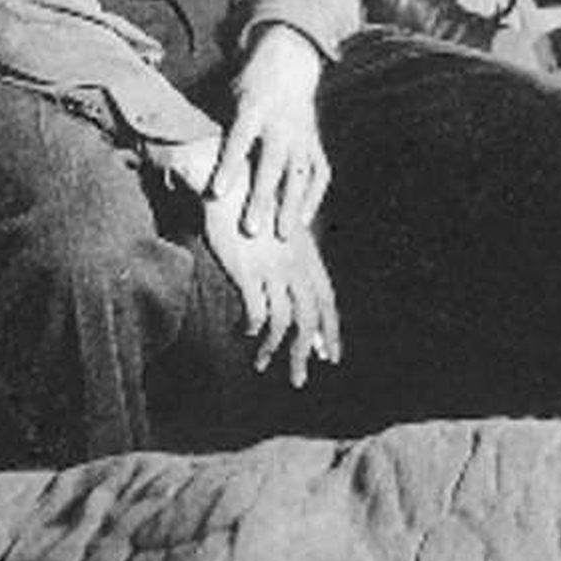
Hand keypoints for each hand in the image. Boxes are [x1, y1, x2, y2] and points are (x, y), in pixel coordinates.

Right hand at [202, 182, 341, 386]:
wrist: (230, 182)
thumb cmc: (252, 207)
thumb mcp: (281, 233)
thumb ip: (290, 262)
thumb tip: (292, 294)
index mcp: (307, 255)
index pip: (327, 300)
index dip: (330, 330)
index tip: (330, 356)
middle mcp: (295, 264)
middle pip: (310, 317)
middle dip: (306, 350)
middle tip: (301, 378)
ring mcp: (272, 268)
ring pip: (283, 321)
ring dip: (275, 348)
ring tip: (264, 365)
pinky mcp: (247, 271)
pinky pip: (256, 311)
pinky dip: (252, 328)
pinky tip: (244, 333)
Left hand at [213, 24, 331, 244]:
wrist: (289, 62)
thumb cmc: (248, 87)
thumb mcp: (226, 99)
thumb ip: (207, 128)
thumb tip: (165, 154)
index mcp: (253, 109)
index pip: (239, 141)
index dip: (227, 167)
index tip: (215, 194)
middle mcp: (280, 122)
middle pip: (271, 164)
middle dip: (262, 197)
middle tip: (250, 230)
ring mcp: (302, 133)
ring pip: (299, 173)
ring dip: (291, 205)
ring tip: (282, 234)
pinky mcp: (316, 142)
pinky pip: (319, 172)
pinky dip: (313, 196)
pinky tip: (304, 221)